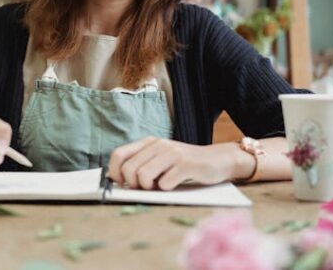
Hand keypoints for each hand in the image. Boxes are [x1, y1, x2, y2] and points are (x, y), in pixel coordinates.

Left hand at [107, 137, 250, 190]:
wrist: (218, 160)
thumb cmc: (185, 164)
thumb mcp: (162, 158)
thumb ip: (143, 163)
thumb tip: (119, 182)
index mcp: (149, 143)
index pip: (118, 155)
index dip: (114, 172)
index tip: (123, 184)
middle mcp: (159, 145)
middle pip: (129, 169)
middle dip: (134, 184)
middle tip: (146, 188)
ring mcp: (172, 153)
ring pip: (143, 176)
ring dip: (149, 188)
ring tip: (159, 187)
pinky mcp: (186, 165)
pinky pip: (164, 183)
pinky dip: (166, 189)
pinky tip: (174, 185)